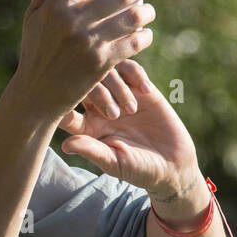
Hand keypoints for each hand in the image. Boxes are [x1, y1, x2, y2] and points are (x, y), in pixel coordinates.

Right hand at [15, 0, 155, 123]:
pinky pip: (134, 43)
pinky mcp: (102, 63)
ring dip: (147, 11)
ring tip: (148, 10)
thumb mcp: (32, 17)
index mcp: (54, 5)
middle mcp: (73, 21)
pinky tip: (144, 34)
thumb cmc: (35, 52)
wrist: (36, 96)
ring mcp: (89, 43)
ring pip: (133, 16)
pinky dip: (144, 36)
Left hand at [56, 61, 200, 194]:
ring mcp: (119, 96)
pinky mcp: (140, 88)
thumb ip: (91, 151)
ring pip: (106, 73)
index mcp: (87, 128)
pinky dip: (136, 75)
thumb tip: (64, 145)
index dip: (64, 104)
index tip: (71, 107)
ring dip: (118, 88)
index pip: (66, 110)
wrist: (172, 164)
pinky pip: (129, 68)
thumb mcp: (114, 162)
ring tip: (132, 110)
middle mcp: (99, 109)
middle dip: (97, 95)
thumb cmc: (139, 169)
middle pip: (85, 85)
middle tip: (114, 115)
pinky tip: (146, 92)